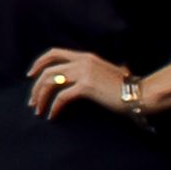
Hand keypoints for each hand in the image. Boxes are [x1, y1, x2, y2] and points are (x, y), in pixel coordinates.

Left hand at [21, 47, 142, 120]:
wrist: (140, 93)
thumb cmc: (124, 87)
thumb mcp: (103, 73)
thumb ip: (88, 72)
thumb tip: (72, 82)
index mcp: (85, 56)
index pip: (54, 53)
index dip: (39, 63)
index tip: (30, 76)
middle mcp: (82, 61)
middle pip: (48, 71)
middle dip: (36, 87)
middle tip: (32, 102)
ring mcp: (84, 72)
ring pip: (51, 83)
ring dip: (41, 98)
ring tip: (38, 110)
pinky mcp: (86, 86)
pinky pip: (61, 97)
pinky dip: (54, 107)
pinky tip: (52, 116)